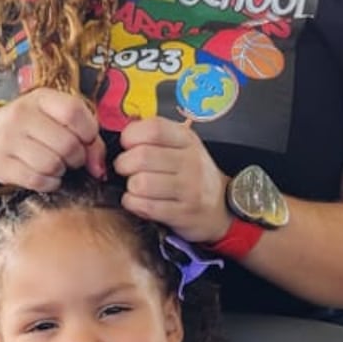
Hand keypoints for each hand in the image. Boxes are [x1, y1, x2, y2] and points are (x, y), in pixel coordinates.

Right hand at [0, 91, 105, 192]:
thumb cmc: (31, 127)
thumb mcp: (55, 118)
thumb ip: (86, 137)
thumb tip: (99, 168)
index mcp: (40, 98)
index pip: (74, 112)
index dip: (89, 131)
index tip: (86, 139)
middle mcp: (21, 115)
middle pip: (67, 143)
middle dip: (77, 157)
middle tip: (71, 158)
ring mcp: (8, 140)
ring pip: (53, 164)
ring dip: (62, 170)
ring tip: (57, 165)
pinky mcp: (1, 165)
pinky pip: (37, 180)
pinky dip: (49, 183)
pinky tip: (47, 176)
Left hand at [114, 117, 229, 243]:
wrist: (219, 208)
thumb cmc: (191, 175)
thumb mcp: (181, 147)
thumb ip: (155, 136)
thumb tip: (123, 131)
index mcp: (187, 139)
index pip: (154, 128)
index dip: (131, 135)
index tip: (127, 145)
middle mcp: (191, 161)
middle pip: (142, 156)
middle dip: (124, 164)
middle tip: (125, 170)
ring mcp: (190, 188)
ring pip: (141, 183)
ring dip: (129, 187)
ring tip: (134, 188)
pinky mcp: (184, 213)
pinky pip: (146, 206)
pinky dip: (133, 204)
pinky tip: (137, 202)